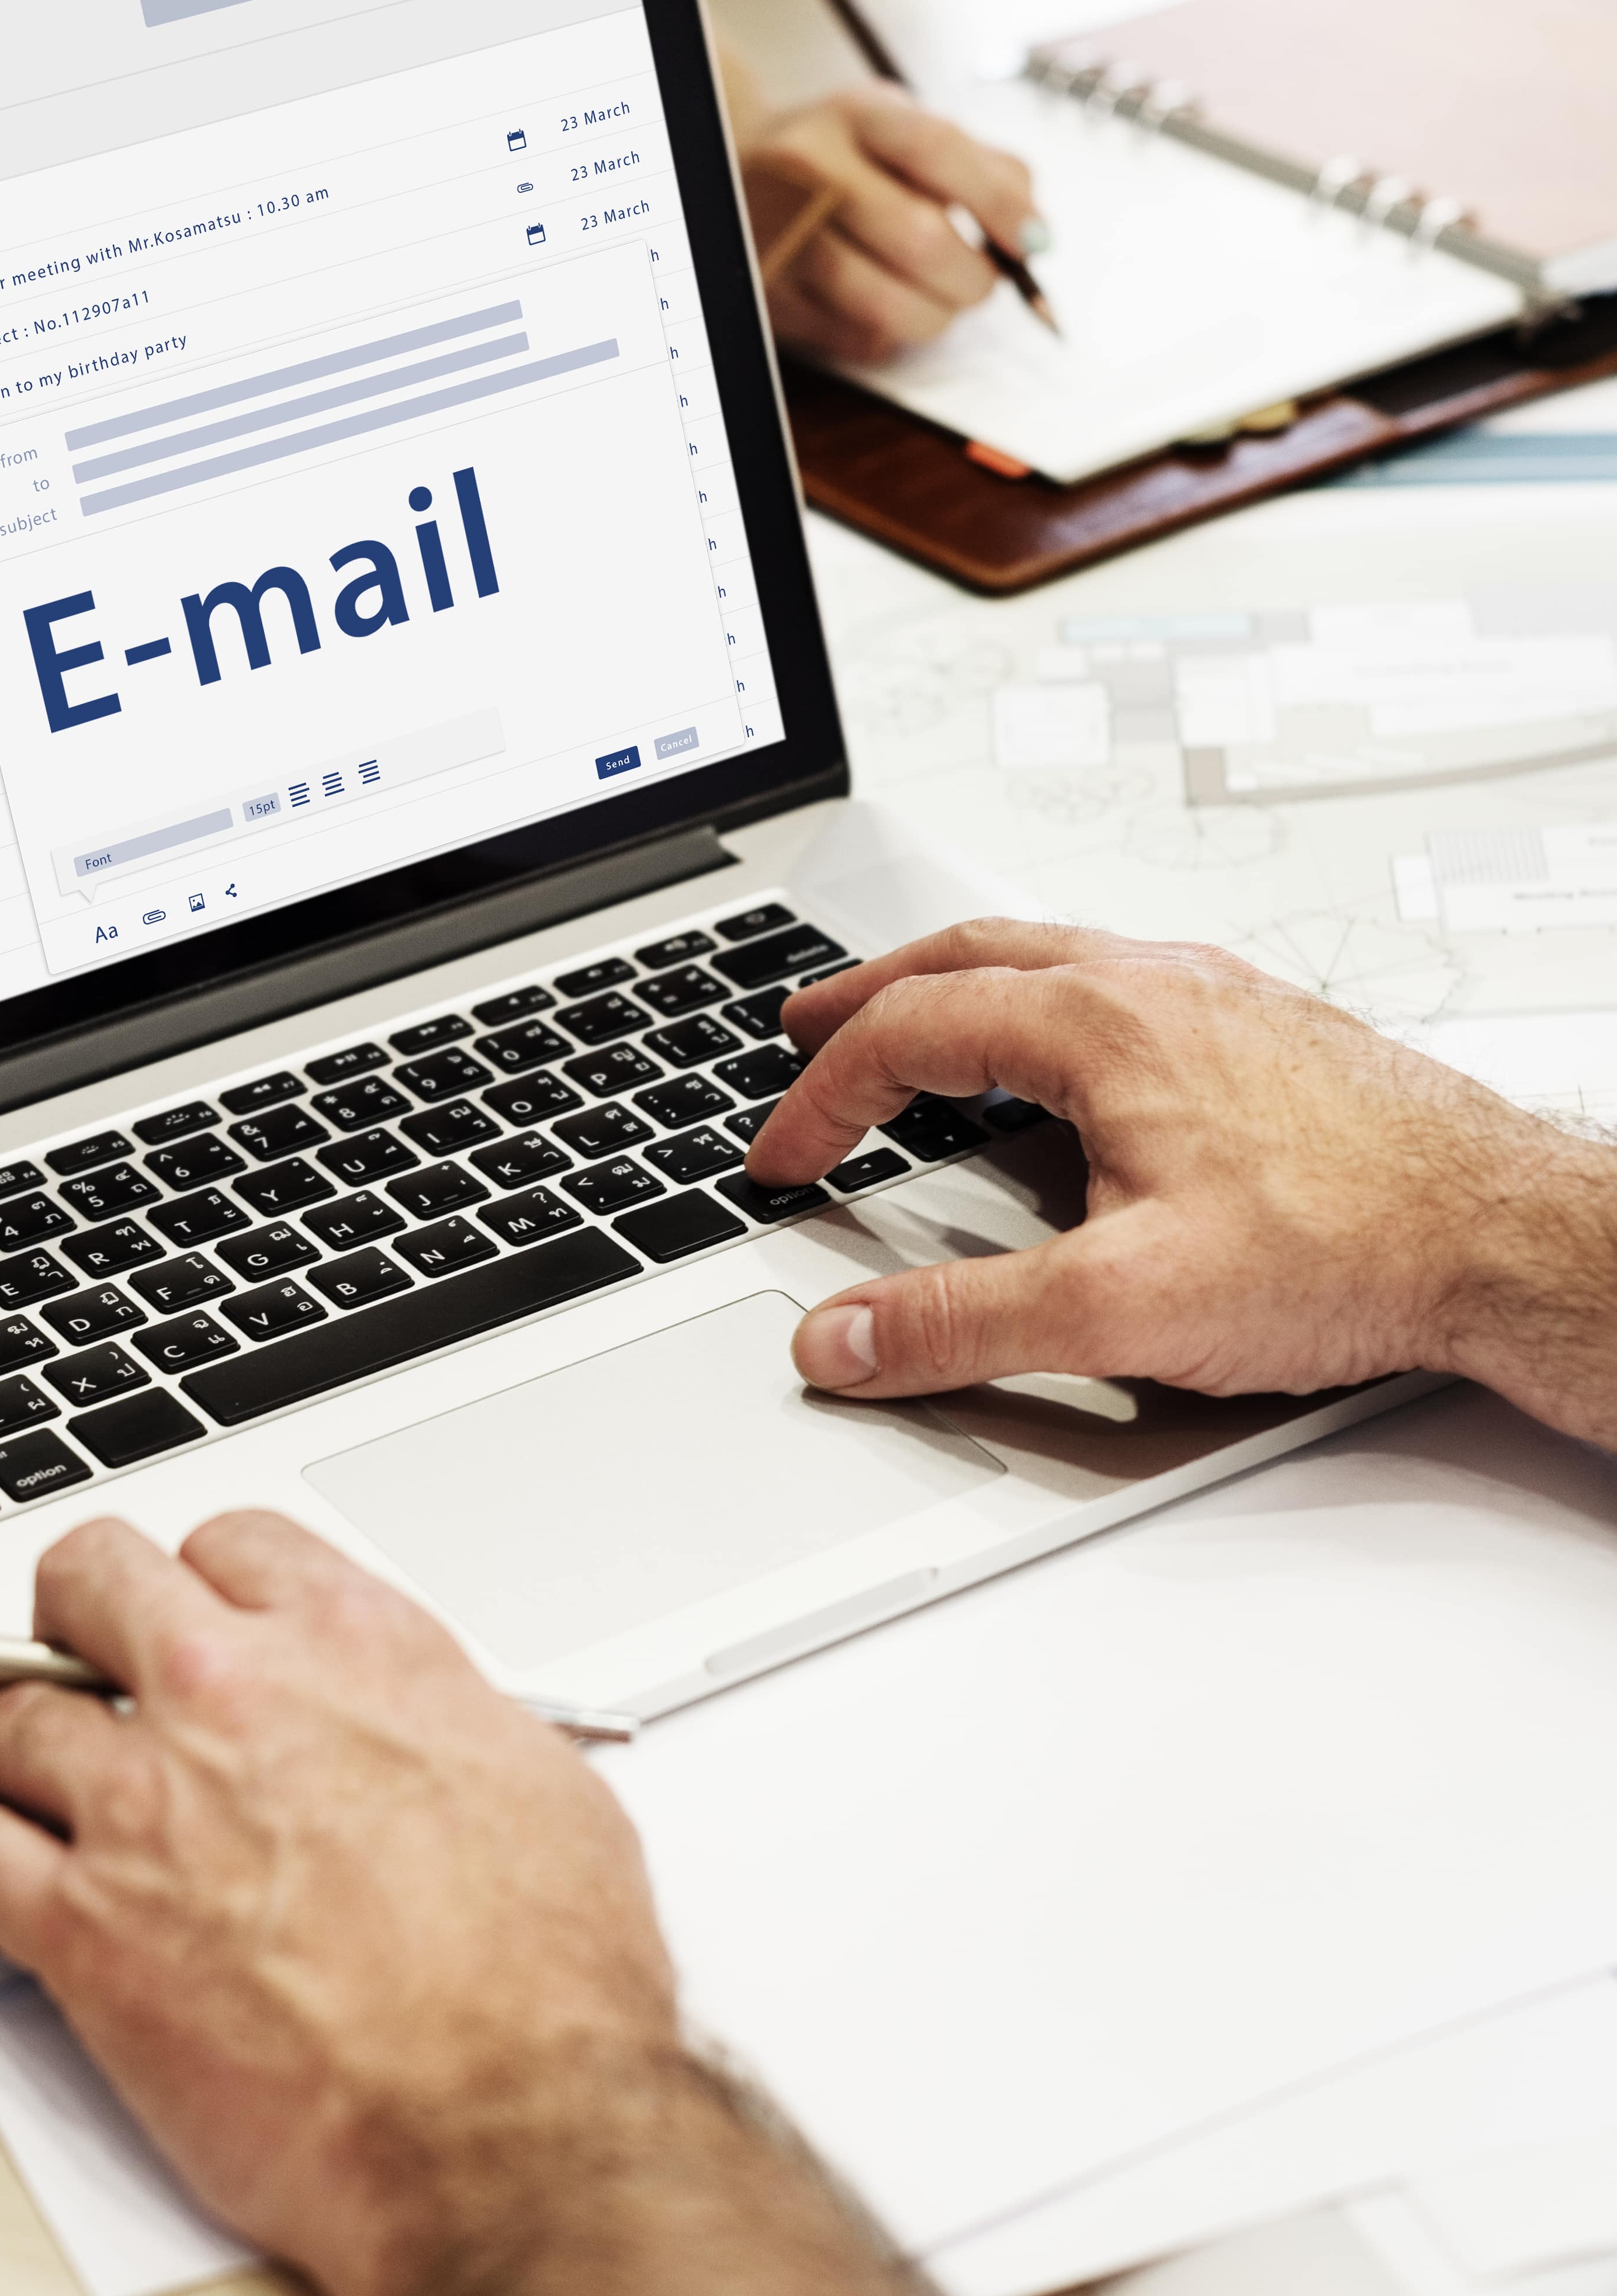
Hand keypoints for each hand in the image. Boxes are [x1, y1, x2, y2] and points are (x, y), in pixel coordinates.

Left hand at [0, 1514, 946, 2295]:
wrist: (501, 2124)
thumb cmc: (547, 1981)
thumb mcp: (538, 1787)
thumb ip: (448, 1722)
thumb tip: (424, 1720)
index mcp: (351, 1648)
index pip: (232, 1545)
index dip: (200, 1572)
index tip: (186, 1600)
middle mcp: (229, 1700)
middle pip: (90, 1583)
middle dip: (61, 1597)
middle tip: (49, 1625)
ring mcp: (141, 1809)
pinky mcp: (82, 1927)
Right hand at [735, 81, 1040, 363]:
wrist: (735, 165)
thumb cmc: (841, 151)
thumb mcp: (905, 127)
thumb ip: (982, 166)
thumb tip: (1032, 236)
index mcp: (856, 115)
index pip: (938, 151)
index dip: (998, 203)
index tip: (1032, 242)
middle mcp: (809, 167)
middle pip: (919, 238)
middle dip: (972, 277)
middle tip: (982, 282)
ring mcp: (781, 233)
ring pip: (883, 302)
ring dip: (935, 315)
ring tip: (942, 301)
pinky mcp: (768, 292)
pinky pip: (849, 338)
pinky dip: (887, 337)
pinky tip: (889, 311)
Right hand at [750, 921, 1616, 1446]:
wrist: (1512, 1240)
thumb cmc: (1350, 1250)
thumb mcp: (1121, 1307)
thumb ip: (961, 1323)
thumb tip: (841, 1339)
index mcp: (1098, 1020)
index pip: (907, 1032)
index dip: (820, 1099)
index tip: (784, 1157)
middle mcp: (1154, 983)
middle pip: (967, 957)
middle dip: (868, 995)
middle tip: (805, 1023)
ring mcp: (1216, 997)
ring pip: (1049, 956)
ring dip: (957, 987)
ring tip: (916, 1025)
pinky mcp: (1265, 1029)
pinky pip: (1120, 983)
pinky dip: (1043, 1004)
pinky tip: (1061, 1061)